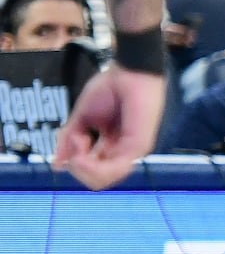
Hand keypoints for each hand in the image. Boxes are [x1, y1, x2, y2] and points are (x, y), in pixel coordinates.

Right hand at [52, 66, 165, 189]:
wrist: (129, 73)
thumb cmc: (110, 89)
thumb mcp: (81, 118)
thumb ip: (68, 141)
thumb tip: (57, 164)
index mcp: (110, 146)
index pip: (92, 171)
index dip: (75, 161)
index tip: (72, 139)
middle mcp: (122, 152)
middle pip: (96, 180)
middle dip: (76, 166)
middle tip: (74, 142)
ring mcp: (130, 151)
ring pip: (102, 180)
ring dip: (81, 165)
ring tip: (78, 141)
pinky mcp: (137, 147)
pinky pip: (112, 170)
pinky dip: (90, 163)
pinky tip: (83, 145)